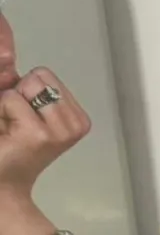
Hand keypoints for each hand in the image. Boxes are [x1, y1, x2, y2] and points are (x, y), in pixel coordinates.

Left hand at [0, 68, 90, 203]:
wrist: (2, 187)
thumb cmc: (9, 148)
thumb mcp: (19, 106)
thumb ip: (16, 79)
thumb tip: (6, 47)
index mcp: (77, 118)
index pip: (45, 74)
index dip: (24, 90)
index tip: (23, 117)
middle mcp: (76, 123)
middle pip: (37, 77)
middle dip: (16, 95)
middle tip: (14, 125)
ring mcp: (60, 131)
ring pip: (22, 88)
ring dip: (6, 106)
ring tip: (10, 130)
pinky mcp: (39, 135)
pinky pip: (10, 99)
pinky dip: (0, 114)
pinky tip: (6, 136)